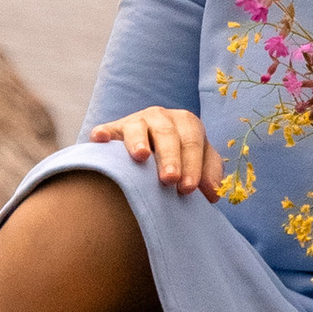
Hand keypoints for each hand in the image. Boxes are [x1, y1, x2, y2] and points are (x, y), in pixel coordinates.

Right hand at [88, 108, 223, 197]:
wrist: (151, 155)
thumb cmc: (180, 162)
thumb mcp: (197, 164)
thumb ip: (208, 174)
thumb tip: (213, 194)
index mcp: (186, 123)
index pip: (193, 141)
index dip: (193, 164)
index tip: (188, 188)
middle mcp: (161, 117)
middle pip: (167, 134)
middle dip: (170, 157)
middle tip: (170, 179)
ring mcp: (135, 121)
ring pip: (138, 127)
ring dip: (139, 141)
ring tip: (141, 156)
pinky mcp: (112, 130)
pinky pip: (106, 130)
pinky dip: (103, 133)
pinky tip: (100, 140)